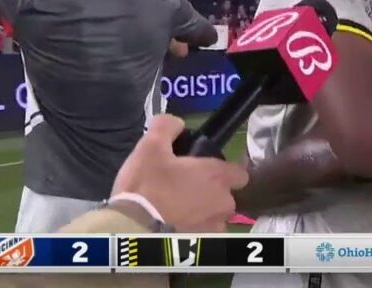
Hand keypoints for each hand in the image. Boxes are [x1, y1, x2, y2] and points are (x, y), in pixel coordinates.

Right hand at [111, 115, 248, 231]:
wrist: (131, 231)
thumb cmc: (146, 185)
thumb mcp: (150, 147)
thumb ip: (167, 127)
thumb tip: (176, 122)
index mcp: (217, 176)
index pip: (239, 172)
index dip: (226, 170)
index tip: (207, 171)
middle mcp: (224, 202)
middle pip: (226, 195)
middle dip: (210, 193)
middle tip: (184, 189)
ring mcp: (216, 227)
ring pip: (216, 217)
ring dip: (203, 213)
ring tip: (176, 210)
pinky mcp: (203, 247)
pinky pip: (205, 235)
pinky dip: (194, 231)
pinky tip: (174, 227)